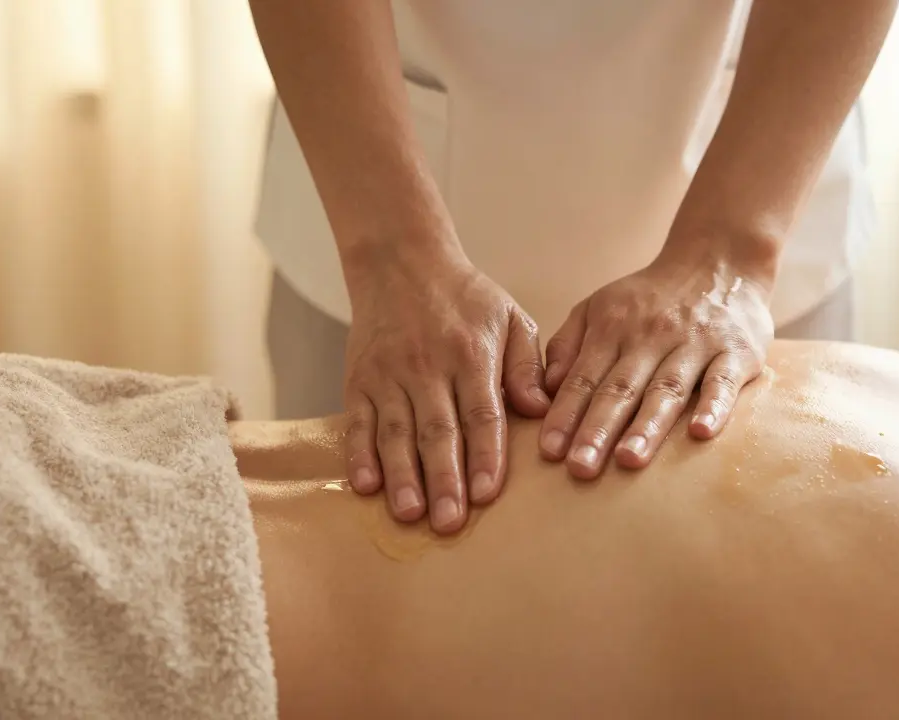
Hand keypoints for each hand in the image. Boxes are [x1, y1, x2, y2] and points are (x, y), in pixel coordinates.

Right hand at [342, 251, 550, 532]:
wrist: (400, 261)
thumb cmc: (465, 298)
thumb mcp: (510, 317)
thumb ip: (527, 365)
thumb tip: (541, 409)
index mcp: (471, 355)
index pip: (481, 413)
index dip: (485, 456)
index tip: (489, 495)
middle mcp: (427, 367)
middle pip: (437, 431)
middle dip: (443, 481)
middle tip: (449, 524)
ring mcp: (388, 375)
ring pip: (395, 433)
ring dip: (402, 477)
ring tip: (410, 515)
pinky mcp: (358, 381)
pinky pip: (357, 423)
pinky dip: (359, 456)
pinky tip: (366, 486)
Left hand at [539, 254, 773, 479]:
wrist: (717, 261)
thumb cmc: (648, 298)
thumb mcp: (597, 307)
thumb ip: (567, 345)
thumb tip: (545, 389)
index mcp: (612, 327)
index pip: (583, 378)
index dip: (565, 414)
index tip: (549, 453)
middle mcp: (651, 335)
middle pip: (620, 388)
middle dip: (598, 429)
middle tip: (580, 467)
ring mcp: (695, 342)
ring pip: (667, 388)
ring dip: (647, 425)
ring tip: (629, 459)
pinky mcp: (736, 350)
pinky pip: (723, 380)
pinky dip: (714, 406)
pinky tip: (701, 433)